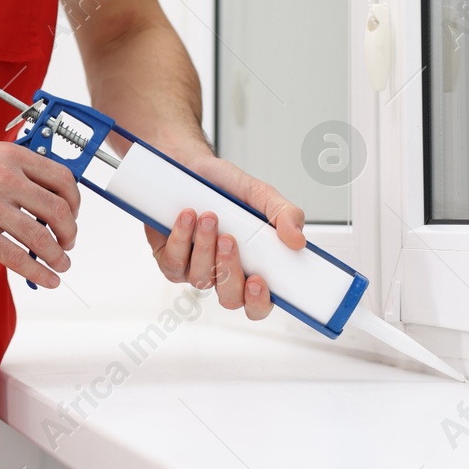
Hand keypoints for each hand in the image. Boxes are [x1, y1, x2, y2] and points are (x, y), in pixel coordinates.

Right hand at [0, 133, 79, 288]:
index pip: (62, 178)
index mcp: (11, 156)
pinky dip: (38, 271)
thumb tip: (32, 188)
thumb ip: (9, 167)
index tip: (73, 212)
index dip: (75, 200)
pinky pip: (16, 256)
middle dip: (70, 231)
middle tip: (68, 241)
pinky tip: (47, 278)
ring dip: (58, 255)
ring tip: (61, 263)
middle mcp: (6, 179)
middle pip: (59, 209)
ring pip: (42, 236)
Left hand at [143, 152, 305, 320]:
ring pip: (201, 279)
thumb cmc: (224, 185)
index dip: (259, 302)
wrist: (186, 165)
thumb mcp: (261, 194)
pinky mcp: (170, 259)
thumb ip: (284, 215)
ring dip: (205, 247)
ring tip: (209, 216)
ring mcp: (196, 269)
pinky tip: (187, 216)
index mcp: (253, 265)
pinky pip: (174, 264)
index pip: (260, 303)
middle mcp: (224, 272)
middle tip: (229, 239)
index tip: (258, 281)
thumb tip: (298, 241)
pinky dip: (181, 238)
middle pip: (230, 299)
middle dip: (229, 271)